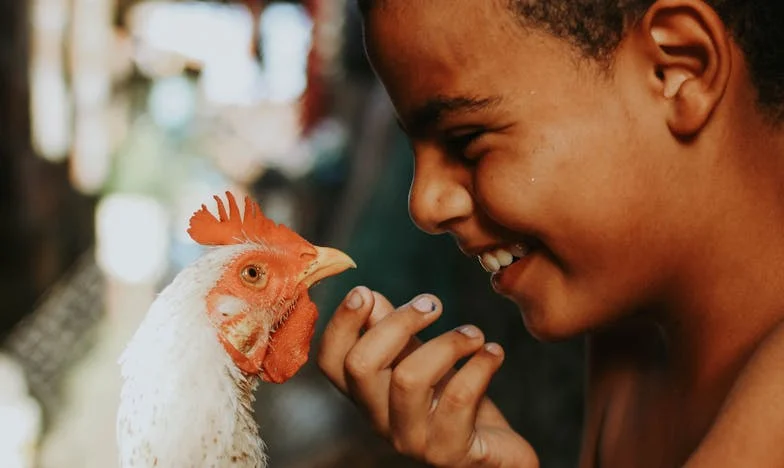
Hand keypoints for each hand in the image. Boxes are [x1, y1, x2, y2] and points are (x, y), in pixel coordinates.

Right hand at [318, 287, 538, 467]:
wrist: (494, 452)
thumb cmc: (451, 399)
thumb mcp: (418, 358)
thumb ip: (390, 330)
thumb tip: (367, 296)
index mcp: (366, 394)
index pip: (330, 361)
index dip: (340, 323)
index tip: (365, 291)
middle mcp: (379, 419)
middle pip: (361, 365)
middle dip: (398, 323)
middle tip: (433, 305)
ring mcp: (412, 439)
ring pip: (408, 379)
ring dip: (447, 343)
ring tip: (474, 334)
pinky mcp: (449, 451)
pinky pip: (458, 398)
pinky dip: (480, 365)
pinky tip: (494, 353)